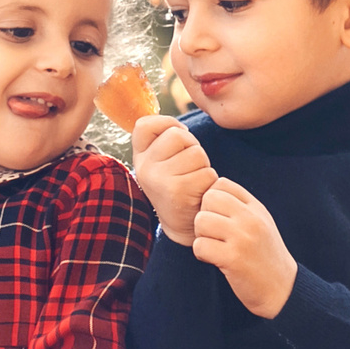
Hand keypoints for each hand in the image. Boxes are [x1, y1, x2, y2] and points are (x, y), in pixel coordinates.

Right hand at [131, 114, 217, 242]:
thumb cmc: (178, 184)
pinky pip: (207, 172)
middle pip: (177, 135)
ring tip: (193, 181)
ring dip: (203, 166)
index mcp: (139, 158)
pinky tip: (199, 193)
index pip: (144, 125)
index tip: (176, 142)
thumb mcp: (161, 162)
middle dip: (191, 147)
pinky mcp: (179, 191)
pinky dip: (210, 181)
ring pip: (196, 153)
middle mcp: (144, 168)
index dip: (166, 125)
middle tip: (188, 167)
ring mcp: (160, 180)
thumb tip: (179, 126)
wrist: (183, 223)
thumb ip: (162, 140)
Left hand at [192, 178, 297, 317]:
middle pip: (208, 199)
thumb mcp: (260, 223)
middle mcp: (250, 219)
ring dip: (201, 236)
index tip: (218, 217)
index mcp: (256, 208)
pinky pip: (200, 246)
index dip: (212, 200)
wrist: (282, 289)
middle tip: (213, 234)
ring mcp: (242, 238)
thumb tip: (211, 191)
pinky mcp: (233, 259)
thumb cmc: (265, 256)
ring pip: (201, 221)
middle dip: (204, 215)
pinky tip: (214, 260)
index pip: (221, 184)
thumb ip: (240, 206)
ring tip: (214, 247)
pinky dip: (202, 255)